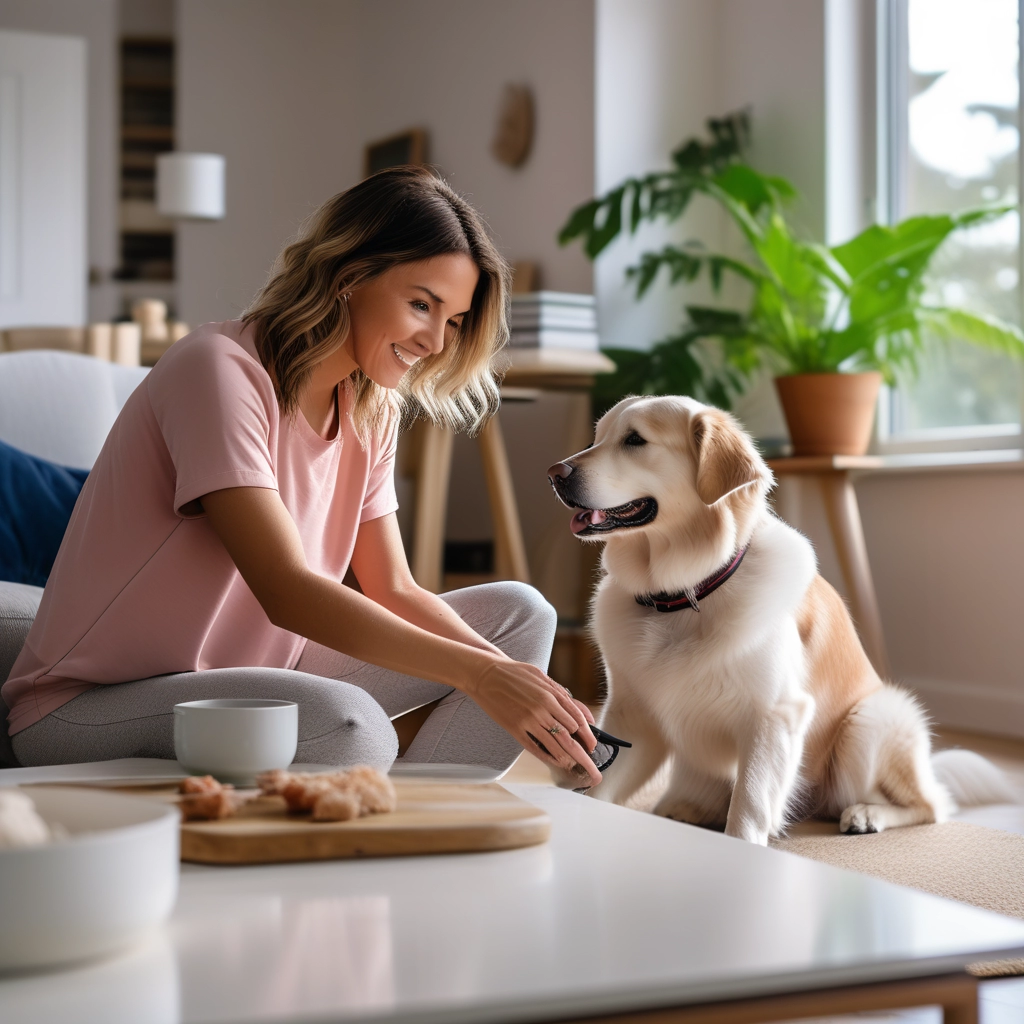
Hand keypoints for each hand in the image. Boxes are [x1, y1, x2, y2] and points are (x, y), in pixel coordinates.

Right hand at [465, 657, 601, 786]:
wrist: (486, 674)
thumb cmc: (515, 674)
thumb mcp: (543, 677)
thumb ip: (564, 696)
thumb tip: (584, 715)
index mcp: (551, 694)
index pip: (577, 719)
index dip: (588, 736)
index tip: (593, 747)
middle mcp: (543, 708)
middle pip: (570, 736)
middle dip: (585, 756)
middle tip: (593, 771)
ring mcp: (529, 720)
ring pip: (556, 745)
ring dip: (569, 759)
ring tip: (577, 769)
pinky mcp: (515, 729)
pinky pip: (536, 747)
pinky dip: (549, 757)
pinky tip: (557, 762)